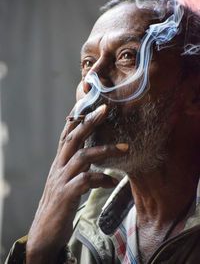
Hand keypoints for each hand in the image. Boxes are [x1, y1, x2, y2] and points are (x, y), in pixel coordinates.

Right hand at [26, 104, 127, 263]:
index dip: (76, 118)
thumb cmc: (60, 204)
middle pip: (73, 138)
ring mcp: (61, 179)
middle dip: (89, 122)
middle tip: (105, 110)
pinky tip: (113, 181)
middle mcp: (58, 166)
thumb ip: (79, 167)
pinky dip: (102, 178)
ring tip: (125, 148)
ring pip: (82, 157)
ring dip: (105, 150)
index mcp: (59, 162)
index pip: (67, 134)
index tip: (89, 103)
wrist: (45, 231)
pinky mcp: (66, 195)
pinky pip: (86, 181)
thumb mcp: (67, 180)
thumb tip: (96, 158)